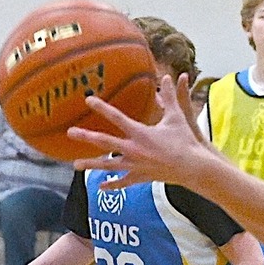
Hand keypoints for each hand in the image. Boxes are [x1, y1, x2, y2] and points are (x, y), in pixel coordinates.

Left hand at [70, 74, 211, 188]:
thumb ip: (170, 97)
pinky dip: (112, 185)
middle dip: (86, 137)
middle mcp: (133, 149)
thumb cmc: (185, 141)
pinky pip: (123, 181)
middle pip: (105, 143)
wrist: (193, 168)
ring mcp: (135, 165)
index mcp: (140, 133)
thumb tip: (167, 77)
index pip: (116, 117)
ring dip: (91, 165)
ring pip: (108, 166)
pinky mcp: (141, 177)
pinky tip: (101, 187)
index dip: (101, 107)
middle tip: (70, 133)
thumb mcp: (176, 117)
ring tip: (75, 165)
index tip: (88, 100)